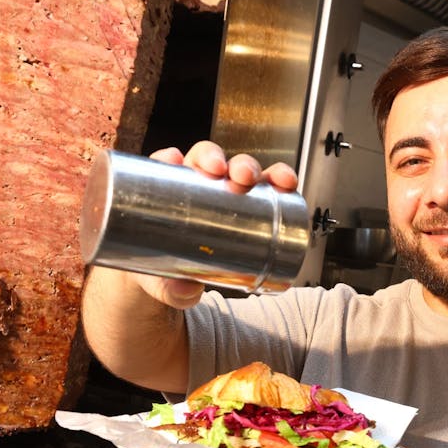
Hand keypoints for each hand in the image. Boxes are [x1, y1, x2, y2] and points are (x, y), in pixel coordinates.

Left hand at [133, 142, 300, 308]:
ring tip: (255, 178)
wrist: (183, 281)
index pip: (167, 164)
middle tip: (221, 172)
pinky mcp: (251, 205)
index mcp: (166, 193)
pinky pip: (266, 186)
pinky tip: (285, 183)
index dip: (172, 158)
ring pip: (238, 169)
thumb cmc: (162, 271)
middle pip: (206, 159)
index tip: (176, 162)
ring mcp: (226, 193)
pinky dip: (278, 179)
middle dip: (215, 159)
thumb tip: (185, 289)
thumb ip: (169, 289)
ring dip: (250, 167)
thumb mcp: (162, 283)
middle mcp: (197, 186)